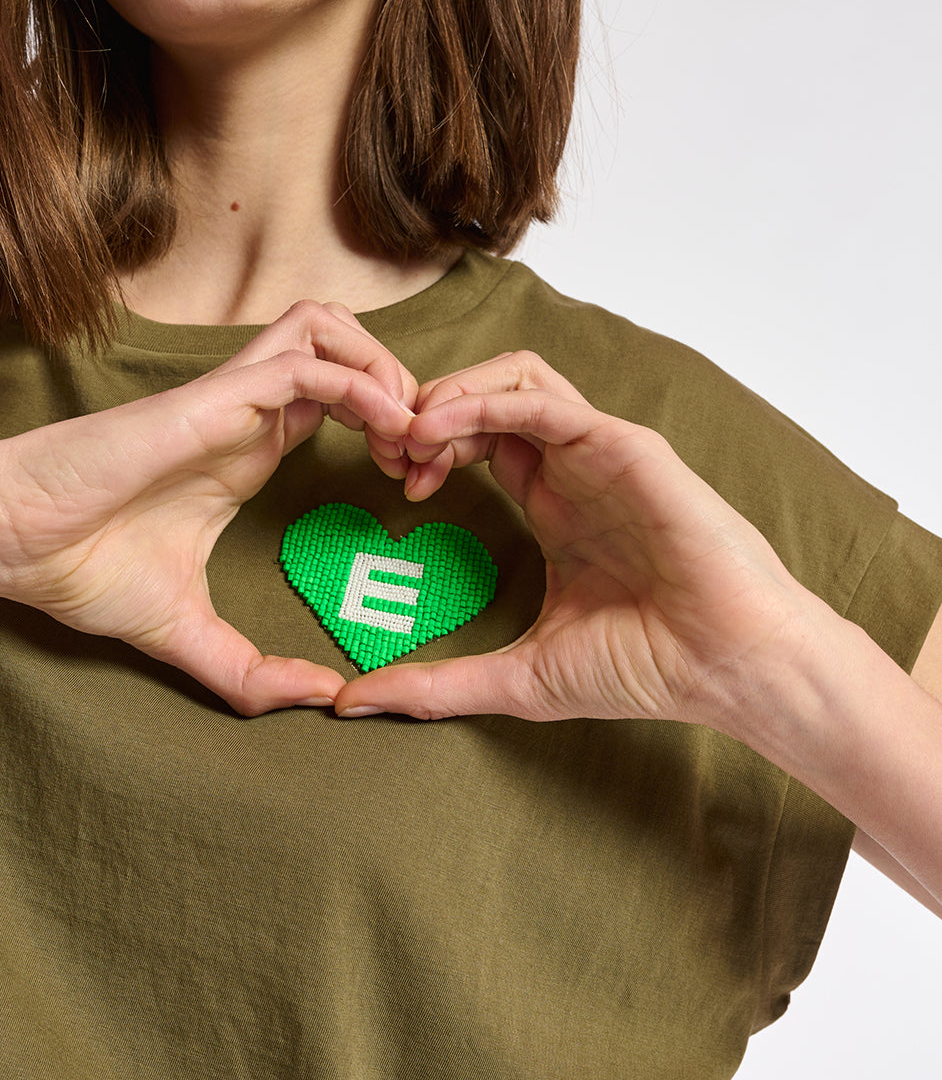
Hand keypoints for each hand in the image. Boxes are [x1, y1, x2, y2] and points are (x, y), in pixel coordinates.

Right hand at [0, 302, 415, 713]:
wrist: (12, 540)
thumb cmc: (81, 568)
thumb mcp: (188, 634)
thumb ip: (253, 671)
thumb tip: (324, 699)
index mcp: (250, 449)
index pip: (343, 400)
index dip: (393, 427)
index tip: (418, 484)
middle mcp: (247, 412)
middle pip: (349, 348)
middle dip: (406, 387)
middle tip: (428, 454)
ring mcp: (230, 397)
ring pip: (331, 330)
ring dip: (386, 370)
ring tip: (412, 434)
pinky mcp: (212, 396)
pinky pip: (304, 361)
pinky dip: (359, 385)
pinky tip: (390, 430)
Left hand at [334, 350, 809, 724]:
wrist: (727, 667)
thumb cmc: (646, 668)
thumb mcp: (518, 677)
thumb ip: (437, 684)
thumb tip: (352, 703)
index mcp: (555, 505)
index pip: (477, 440)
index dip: (425, 447)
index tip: (392, 483)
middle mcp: (574, 468)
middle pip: (485, 396)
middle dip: (425, 412)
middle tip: (388, 454)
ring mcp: (600, 451)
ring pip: (514, 376)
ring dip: (451, 393)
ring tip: (411, 435)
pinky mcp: (623, 445)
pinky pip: (544, 398)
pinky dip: (484, 401)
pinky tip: (441, 429)